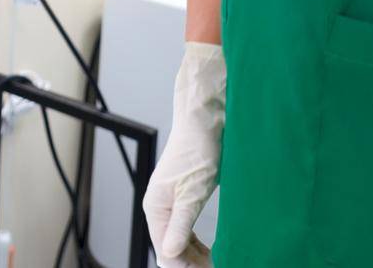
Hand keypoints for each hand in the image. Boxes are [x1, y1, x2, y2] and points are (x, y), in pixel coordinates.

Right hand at [144, 42, 224, 267]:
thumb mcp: (193, 193)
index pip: (165, 251)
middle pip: (171, 248)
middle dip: (191, 264)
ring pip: (180, 241)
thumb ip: (181, 226)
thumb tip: (170, 254)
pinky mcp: (184, 197)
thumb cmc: (199, 150)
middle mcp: (159, 208)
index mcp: (155, 207)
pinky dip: (198, 243)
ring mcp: (171, 203)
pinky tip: (211, 251)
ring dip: (195, 256)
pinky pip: (187, 229)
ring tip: (217, 263)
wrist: (204, 120)